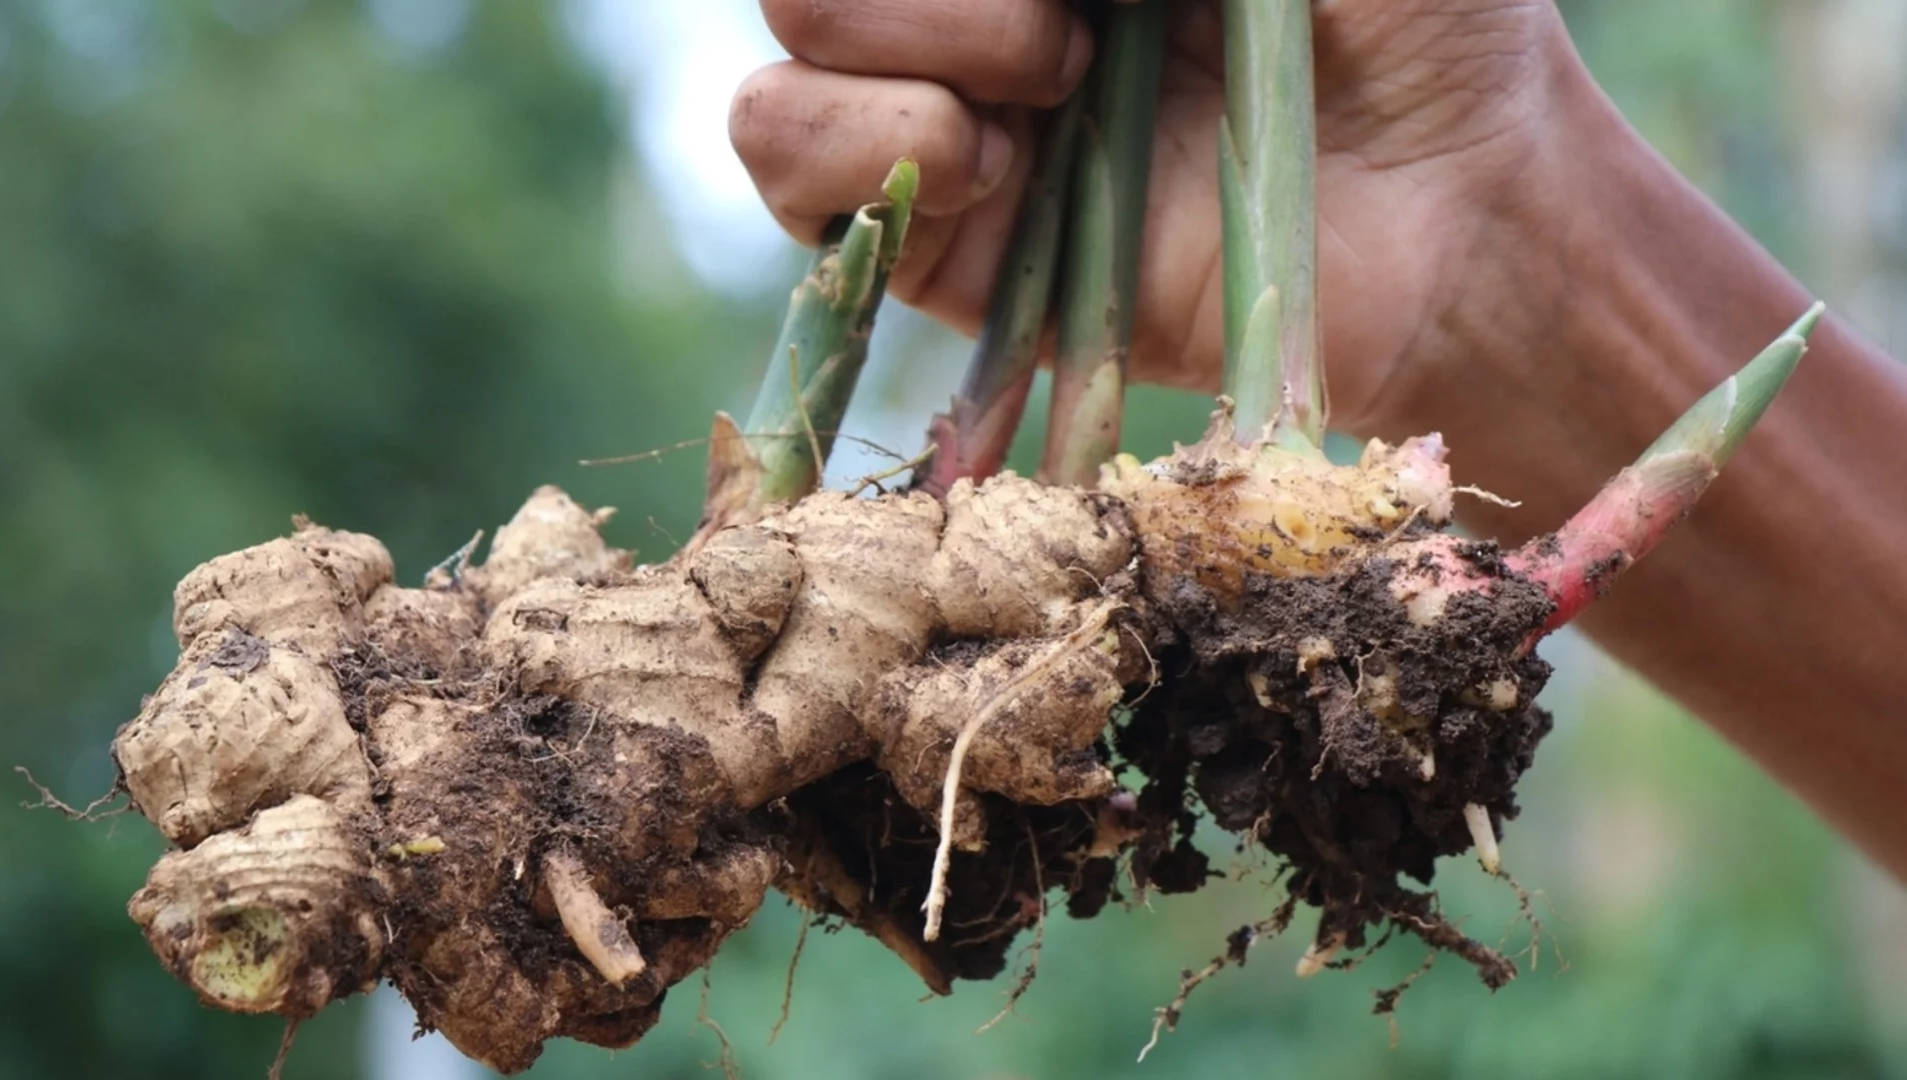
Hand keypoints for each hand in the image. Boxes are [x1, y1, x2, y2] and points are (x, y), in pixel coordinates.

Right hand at [730, 0, 1576, 435]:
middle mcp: (988, 27)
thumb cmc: (1418, 22)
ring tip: (1050, 87)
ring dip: (900, 50)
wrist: (1462, 219)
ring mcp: (956, 134)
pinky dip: (861, 150)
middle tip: (1077, 25)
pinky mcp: (950, 256)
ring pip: (777, 73)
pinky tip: (990, 163)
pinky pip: (791, 180)